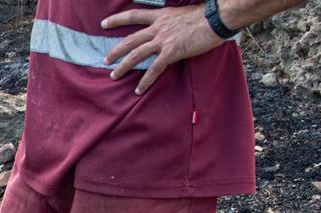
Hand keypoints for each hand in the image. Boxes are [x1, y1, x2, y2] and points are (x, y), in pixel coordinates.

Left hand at [101, 6, 226, 93]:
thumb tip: (170, 29)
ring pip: (136, 54)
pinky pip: (154, 69)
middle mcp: (158, 28)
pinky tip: (138, 90)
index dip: (117, 19)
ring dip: (123, 66)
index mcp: (161, 16)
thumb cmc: (205, 16)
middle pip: (130, 40)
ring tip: (113, 75)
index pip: (134, 15)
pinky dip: (145, 81)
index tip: (103, 23)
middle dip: (115, 50)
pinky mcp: (172, 52)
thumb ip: (171, 22)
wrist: (217, 18)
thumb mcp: (182, 14)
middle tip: (105, 59)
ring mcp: (163, 40)